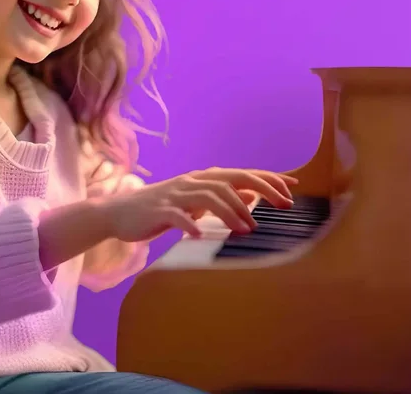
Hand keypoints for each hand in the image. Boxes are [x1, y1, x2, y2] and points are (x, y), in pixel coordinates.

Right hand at [102, 167, 297, 241]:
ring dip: (232, 212)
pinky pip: (178, 216)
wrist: (118, 214)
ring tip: (247, 230)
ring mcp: (174, 195)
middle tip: (283, 206)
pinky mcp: (158, 211)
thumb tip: (253, 195)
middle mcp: (190, 182)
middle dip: (261, 190)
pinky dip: (191, 225)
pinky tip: (200, 236)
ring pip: (209, 197)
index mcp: (201, 179)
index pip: (240, 174)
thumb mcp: (195, 202)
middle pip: (230, 180)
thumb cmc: (159, 210)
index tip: (292, 186)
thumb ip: (222, 197)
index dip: (267, 178)